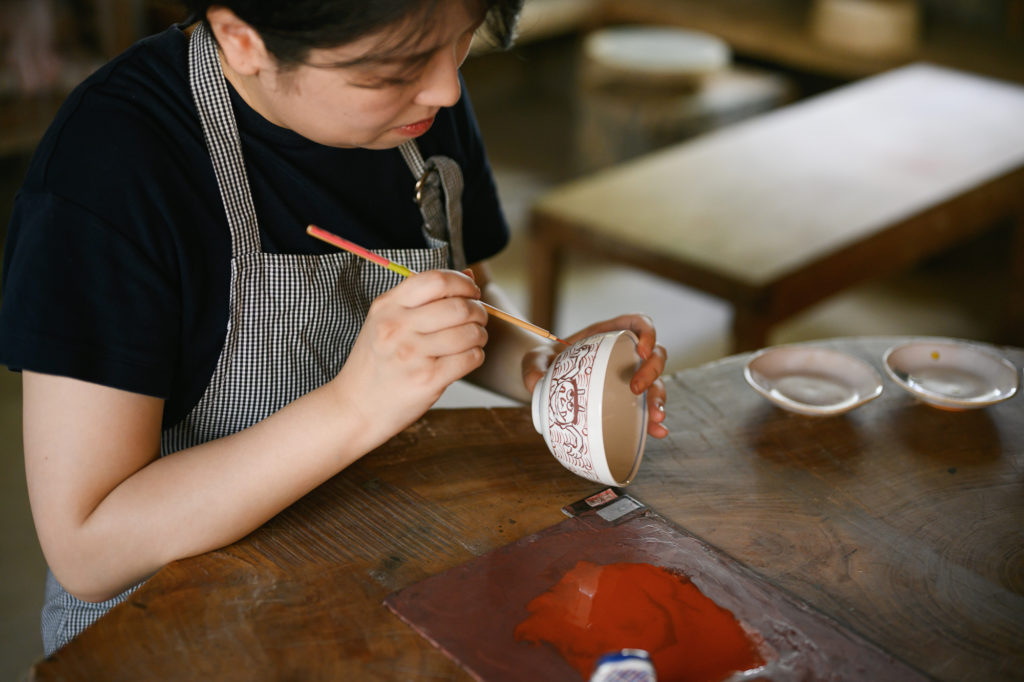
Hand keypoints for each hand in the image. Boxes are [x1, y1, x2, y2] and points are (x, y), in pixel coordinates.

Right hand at [331, 270, 487, 442]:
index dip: (462, 283)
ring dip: (480, 334)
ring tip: (474, 338)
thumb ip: (424, 298)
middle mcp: (397, 327)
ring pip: (469, 333)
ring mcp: (412, 354)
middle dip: (478, 310)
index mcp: (387, 306)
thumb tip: (469, 275)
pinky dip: (476, 355)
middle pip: (458, 306)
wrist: (355, 407)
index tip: (471, 292)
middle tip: (478, 318)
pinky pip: (470, 358)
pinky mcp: (427, 379)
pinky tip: (466, 357)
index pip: (436, 280)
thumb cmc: (376, 362)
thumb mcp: (386, 321)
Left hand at [522, 314, 668, 437]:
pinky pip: (646, 406)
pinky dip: (652, 420)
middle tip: (637, 389)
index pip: (638, 324)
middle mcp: (626, 353)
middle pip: (655, 354)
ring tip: (655, 419)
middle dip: (652, 371)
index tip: (642, 350)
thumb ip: (533, 366)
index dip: (648, 333)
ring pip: (656, 382)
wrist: (545, 379)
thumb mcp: (536, 358)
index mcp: (610, 333)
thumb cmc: (545, 362)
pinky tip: (656, 432)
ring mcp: (630, 376)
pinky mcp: (627, 398)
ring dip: (659, 399)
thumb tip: (535, 383)